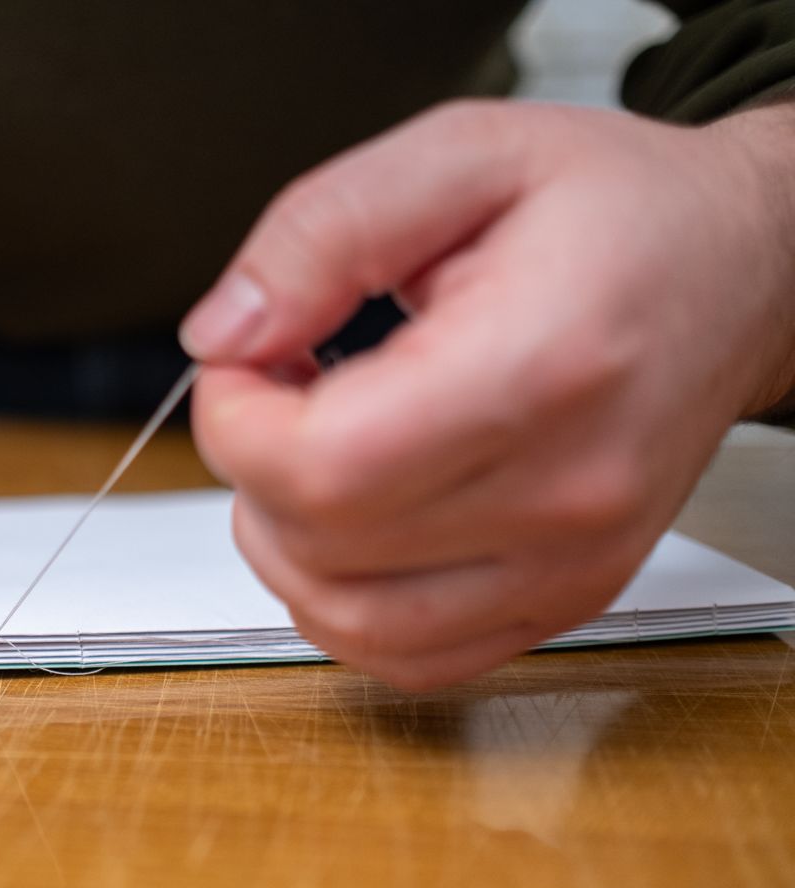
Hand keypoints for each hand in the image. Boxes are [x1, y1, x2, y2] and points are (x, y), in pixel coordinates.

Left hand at [182, 100, 794, 689]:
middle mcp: (566, 493)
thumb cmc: (618, 213)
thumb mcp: (462, 153)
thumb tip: (223, 332)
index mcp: (539, 368)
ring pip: (348, 622)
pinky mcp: (565, 600)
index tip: (244, 362)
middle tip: (281, 388)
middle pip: (320, 547)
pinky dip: (340, 601)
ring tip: (315, 449)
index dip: (234, 422)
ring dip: (284, 541)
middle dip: (253, 466)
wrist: (741, 271)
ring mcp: (571, 565)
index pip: (322, 469)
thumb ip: (323, 232)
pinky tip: (351, 519)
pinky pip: (407, 657)